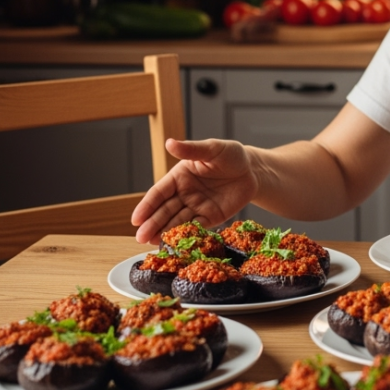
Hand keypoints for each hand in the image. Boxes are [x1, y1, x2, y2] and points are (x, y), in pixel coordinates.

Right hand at [131, 138, 257, 242]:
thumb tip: (169, 143)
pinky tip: (175, 245)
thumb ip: (192, 149)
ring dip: (165, 233)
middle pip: (165, 210)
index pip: (159, 193)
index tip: (136, 219)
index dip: (147, 206)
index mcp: (179, 177)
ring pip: (177, 221)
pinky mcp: (211, 217)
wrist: (253, 170)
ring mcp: (197, 207)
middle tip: (140, 238)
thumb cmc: (230, 155)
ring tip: (152, 244)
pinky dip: (187, 236)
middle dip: (152, 224)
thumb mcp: (212, 149)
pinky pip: (196, 228)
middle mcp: (184, 193)